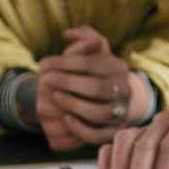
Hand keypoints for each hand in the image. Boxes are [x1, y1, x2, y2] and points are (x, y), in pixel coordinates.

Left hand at [37, 28, 150, 148]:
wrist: (108, 99)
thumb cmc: (92, 72)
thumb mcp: (92, 51)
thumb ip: (83, 37)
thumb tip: (69, 34)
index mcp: (118, 67)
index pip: (93, 63)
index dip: (66, 63)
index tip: (43, 63)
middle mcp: (124, 90)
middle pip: (98, 88)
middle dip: (68, 82)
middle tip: (45, 80)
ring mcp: (121, 112)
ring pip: (100, 113)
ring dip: (74, 104)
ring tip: (54, 96)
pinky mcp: (113, 132)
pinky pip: (98, 135)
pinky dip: (80, 128)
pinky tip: (65, 117)